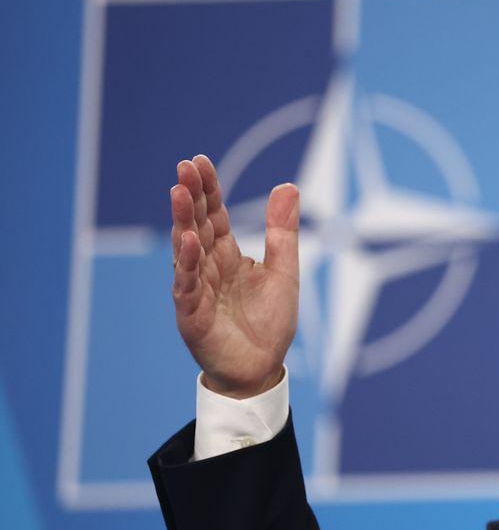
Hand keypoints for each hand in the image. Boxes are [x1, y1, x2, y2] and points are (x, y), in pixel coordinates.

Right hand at [171, 154, 298, 398]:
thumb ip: (282, 231)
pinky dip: (187, 263)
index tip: (200, 160)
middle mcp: (207, 266)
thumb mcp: (284, 270)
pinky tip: (187, 241)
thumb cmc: (270, 322)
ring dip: (182, 221)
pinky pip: (187, 285)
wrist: (263, 368)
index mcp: (227, 254)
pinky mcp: (192, 314)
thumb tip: (287, 186)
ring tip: (179, 193)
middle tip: (185, 167)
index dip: (208, 188)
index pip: (214, 214)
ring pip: (186, 249)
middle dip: (191, 196)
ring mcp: (196, 289)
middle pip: (197, 224)